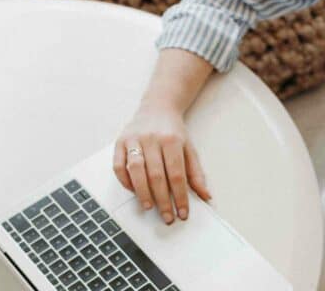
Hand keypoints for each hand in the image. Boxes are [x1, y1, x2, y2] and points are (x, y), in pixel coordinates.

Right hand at [113, 106, 211, 224]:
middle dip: (162, 200)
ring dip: (142, 193)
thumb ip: (196, 173)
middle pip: (157, 175)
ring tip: (149, 207)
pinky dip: (125, 181)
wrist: (158, 107)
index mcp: (172, 140)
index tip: (182, 212)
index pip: (177, 174)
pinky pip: (119, 165)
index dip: (180, 196)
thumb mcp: (190, 148)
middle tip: (167, 217)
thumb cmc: (174, 131)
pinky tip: (133, 191)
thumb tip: (206, 196)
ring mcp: (134, 140)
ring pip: (136, 171)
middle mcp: (152, 139)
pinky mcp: (120, 142)